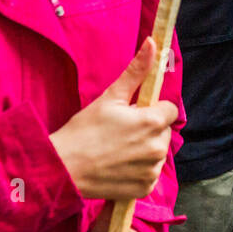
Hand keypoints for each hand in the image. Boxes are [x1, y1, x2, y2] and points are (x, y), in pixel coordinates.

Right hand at [50, 38, 177, 200]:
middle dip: (148, 128)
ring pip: (157, 152)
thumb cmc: (84, 130)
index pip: (169, 109)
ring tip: (117, 148)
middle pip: (163, 131)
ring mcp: (152, 170)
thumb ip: (136, 70)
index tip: (133, 112)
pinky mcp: (144, 188)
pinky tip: (119, 165)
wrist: (63, 168)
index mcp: (152, 121)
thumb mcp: (110, 97)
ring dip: (144, 149)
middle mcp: (157, 148)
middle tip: (120, 130)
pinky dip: (139, 169)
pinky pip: (150, 173)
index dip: (151, 108)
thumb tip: (152, 43)